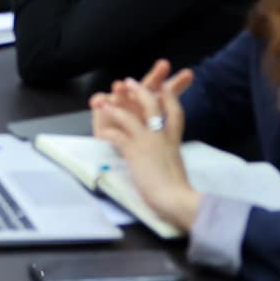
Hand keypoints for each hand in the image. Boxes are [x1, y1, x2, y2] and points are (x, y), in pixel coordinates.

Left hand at [90, 63, 199, 229]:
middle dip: (140, 91)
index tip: (164, 88)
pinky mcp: (135, 152)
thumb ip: (170, 154)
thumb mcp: (176, 164)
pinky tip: (100, 134)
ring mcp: (148, 142)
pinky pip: (118, 136)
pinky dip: (108, 134)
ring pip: (130, 117)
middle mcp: (162, 136)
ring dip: (115, 109)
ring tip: (104, 102)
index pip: (175, 112)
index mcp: (173, 140)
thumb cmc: (179, 189)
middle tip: (129, 81)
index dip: (169, 98)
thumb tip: (167, 155)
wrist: (176, 198)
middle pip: (152, 106)